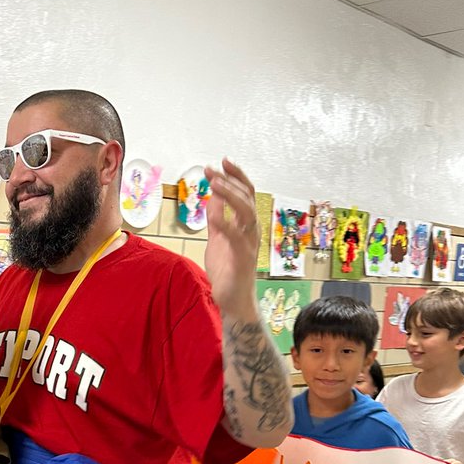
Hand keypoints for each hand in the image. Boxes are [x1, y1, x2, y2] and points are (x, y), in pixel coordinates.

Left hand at [203, 158, 260, 318]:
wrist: (233, 300)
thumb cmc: (227, 271)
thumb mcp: (217, 239)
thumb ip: (217, 219)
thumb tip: (212, 199)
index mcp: (246, 224)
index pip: (245, 193)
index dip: (235, 176)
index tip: (221, 162)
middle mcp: (252, 230)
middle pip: (247, 197)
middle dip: (230, 180)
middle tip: (212, 168)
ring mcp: (250, 243)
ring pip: (246, 212)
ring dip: (230, 195)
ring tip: (214, 183)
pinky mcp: (243, 258)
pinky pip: (236, 237)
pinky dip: (225, 223)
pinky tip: (213, 214)